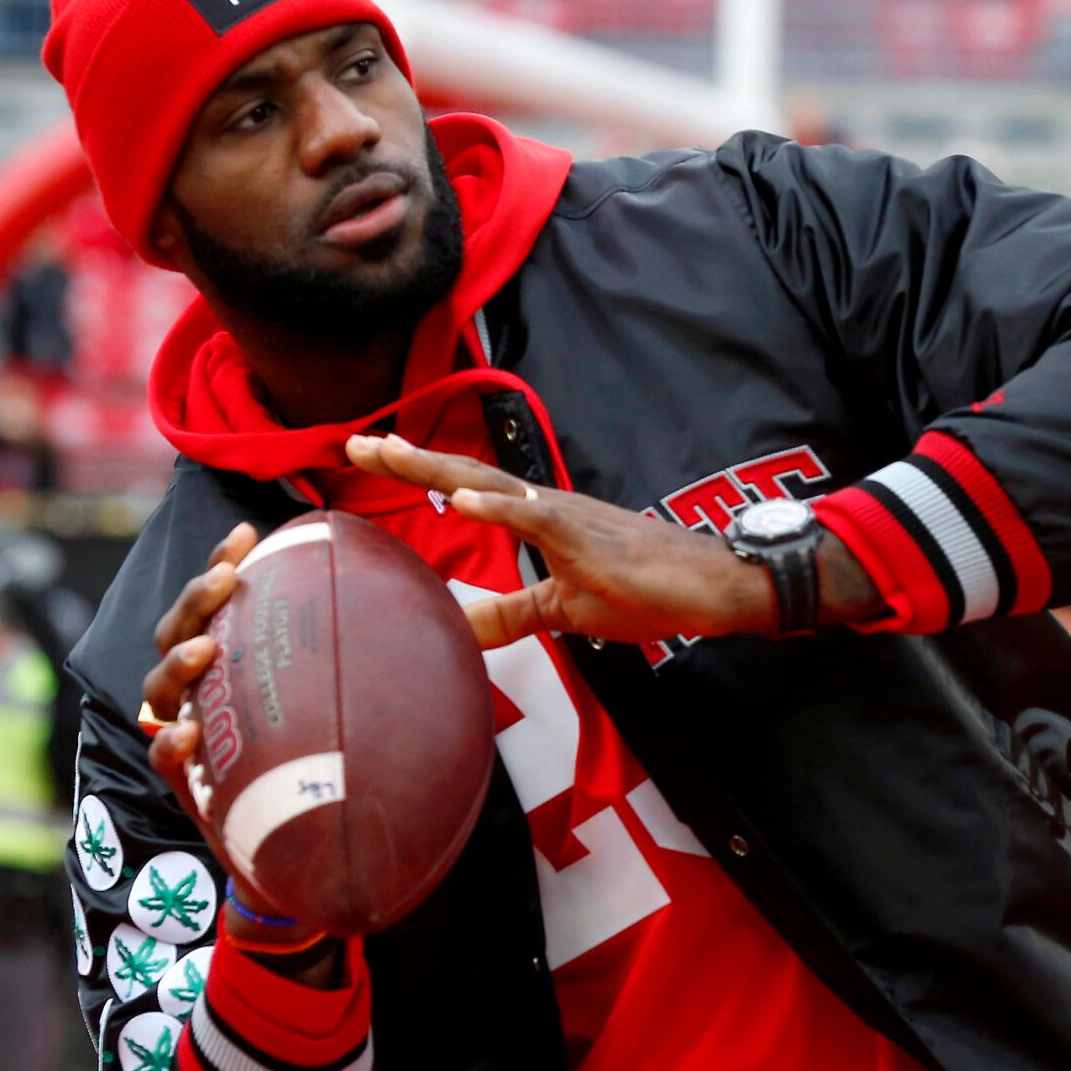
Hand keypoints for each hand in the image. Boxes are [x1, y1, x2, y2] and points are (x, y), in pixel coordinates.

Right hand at [143, 522, 341, 978]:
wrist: (307, 842)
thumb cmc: (324, 754)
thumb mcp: (342, 692)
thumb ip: (360, 648)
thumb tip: (418, 595)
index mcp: (233, 657)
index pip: (217, 600)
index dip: (222, 562)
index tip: (247, 534)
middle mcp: (202, 690)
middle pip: (178, 630)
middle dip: (196, 597)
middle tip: (227, 577)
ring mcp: (189, 734)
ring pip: (159, 688)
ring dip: (178, 661)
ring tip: (207, 648)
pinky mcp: (188, 783)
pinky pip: (165, 761)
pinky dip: (172, 745)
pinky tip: (186, 734)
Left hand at [345, 434, 886, 648]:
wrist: (716, 585)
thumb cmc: (651, 590)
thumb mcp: (567, 610)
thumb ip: (513, 614)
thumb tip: (461, 627)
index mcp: (541, 519)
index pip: (468, 489)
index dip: (418, 471)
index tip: (369, 453)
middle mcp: (548, 506)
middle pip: (466, 475)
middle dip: (408, 459)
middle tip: (353, 443)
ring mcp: (570, 518)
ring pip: (493, 486)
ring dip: (439, 470)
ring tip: (390, 454)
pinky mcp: (592, 540)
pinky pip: (538, 520)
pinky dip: (497, 508)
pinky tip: (462, 499)